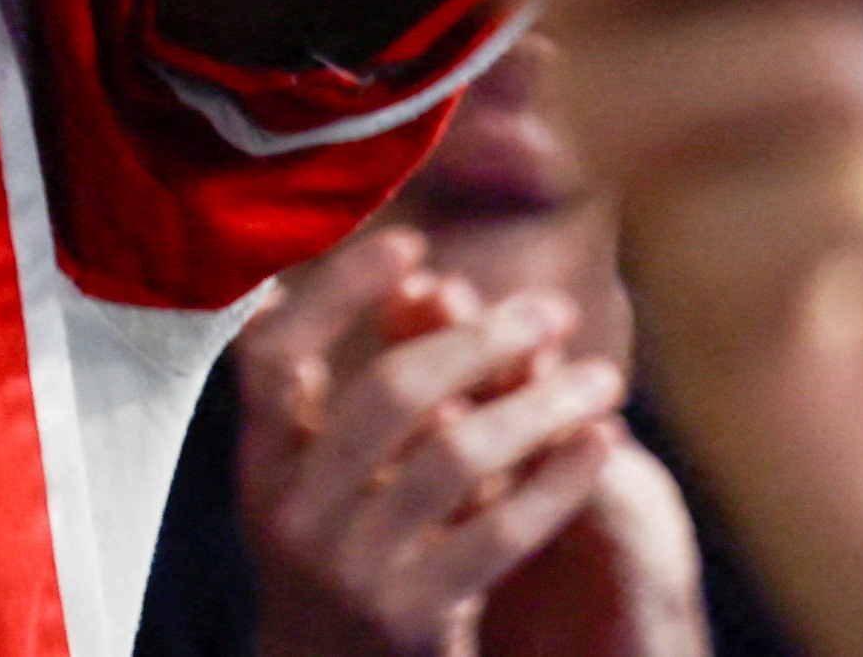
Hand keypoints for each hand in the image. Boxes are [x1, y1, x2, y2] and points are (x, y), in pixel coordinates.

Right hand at [239, 227, 637, 656]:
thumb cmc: (343, 554)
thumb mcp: (318, 480)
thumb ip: (352, 396)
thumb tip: (400, 279)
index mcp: (260, 462)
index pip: (273, 355)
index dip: (337, 292)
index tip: (413, 243)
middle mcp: (292, 511)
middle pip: (388, 395)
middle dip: (480, 339)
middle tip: (552, 309)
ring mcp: (350, 568)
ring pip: (455, 455)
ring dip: (539, 403)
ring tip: (602, 377)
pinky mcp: (411, 618)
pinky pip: (501, 532)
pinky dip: (558, 479)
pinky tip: (599, 444)